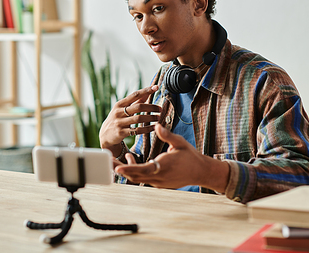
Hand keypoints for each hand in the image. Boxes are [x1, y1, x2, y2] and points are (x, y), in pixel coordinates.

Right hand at [99, 85, 160, 151]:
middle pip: (138, 107)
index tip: (156, 87)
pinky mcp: (121, 133)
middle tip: (160, 109)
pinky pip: (137, 130)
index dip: (146, 90)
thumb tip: (147, 93)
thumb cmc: (117, 119)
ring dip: (150, 118)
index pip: (134, 95)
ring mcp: (119, 122)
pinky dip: (147, 129)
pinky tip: (153, 127)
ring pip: (139, 119)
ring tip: (158, 118)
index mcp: (119, 104)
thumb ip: (135, 102)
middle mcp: (118, 112)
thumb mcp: (122, 109)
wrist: (106, 135)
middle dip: (151, 107)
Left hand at [114, 124, 229, 192]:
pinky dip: (135, 170)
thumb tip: (157, 125)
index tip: (118, 166)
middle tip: (108, 162)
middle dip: (120, 169)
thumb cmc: (190, 156)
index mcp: (164, 165)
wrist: (200, 172)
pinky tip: (132, 159)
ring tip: (116, 161)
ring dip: (127, 169)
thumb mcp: (180, 143)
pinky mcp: (159, 183)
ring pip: (137, 178)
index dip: (129, 167)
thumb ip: (167, 135)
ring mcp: (158, 182)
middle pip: (135, 175)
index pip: (143, 169)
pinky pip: (143, 178)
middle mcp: (159, 176)